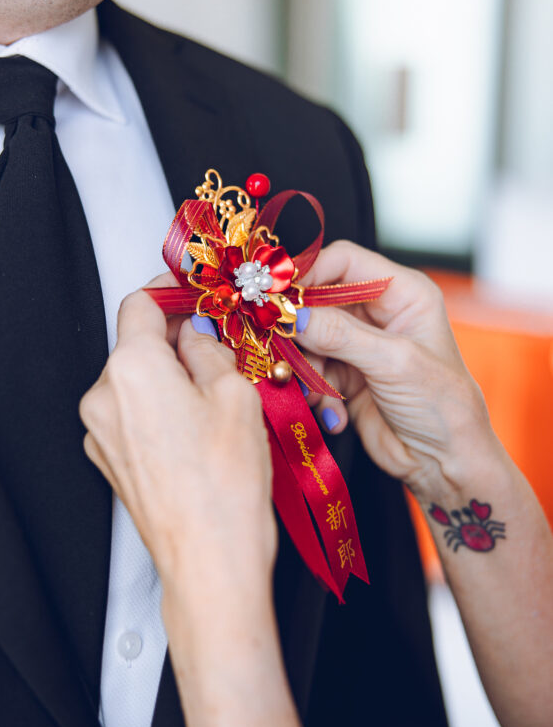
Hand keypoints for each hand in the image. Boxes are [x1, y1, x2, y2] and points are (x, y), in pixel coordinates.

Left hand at [79, 287, 275, 604]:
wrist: (209, 562)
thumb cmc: (224, 487)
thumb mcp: (235, 395)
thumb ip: (208, 350)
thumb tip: (196, 334)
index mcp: (131, 369)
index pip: (139, 303)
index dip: (170, 292)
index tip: (195, 294)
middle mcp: (104, 397)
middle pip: (136, 345)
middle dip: (177, 341)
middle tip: (222, 348)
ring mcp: (100, 433)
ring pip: (136, 382)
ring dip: (171, 378)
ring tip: (217, 399)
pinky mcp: (108, 461)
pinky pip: (132, 416)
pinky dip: (160, 409)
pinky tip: (198, 430)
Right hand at [296, 241, 495, 502]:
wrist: (446, 464)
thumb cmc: (443, 406)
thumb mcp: (394, 363)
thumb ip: (341, 335)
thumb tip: (292, 314)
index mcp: (402, 292)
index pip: (344, 262)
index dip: (309, 274)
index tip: (279, 297)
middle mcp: (378, 313)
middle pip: (318, 301)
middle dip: (301, 329)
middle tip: (283, 349)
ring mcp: (359, 345)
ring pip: (308, 339)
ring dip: (307, 369)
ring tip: (319, 395)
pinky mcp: (345, 376)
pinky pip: (310, 372)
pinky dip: (316, 393)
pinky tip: (336, 416)